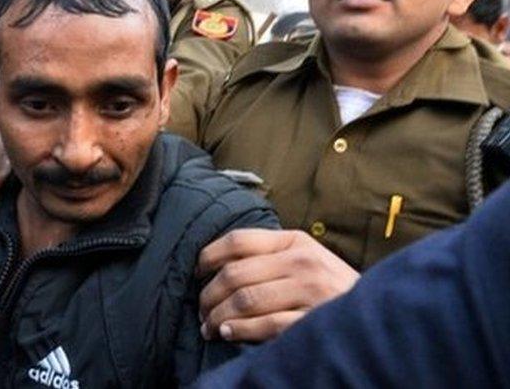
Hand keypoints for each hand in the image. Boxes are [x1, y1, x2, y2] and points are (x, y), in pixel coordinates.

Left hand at [196, 229, 358, 342]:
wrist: (379, 314)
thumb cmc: (330, 288)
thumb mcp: (304, 260)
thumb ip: (268, 257)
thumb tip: (215, 267)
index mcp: (295, 241)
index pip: (239, 241)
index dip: (208, 256)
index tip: (196, 273)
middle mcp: (303, 262)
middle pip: (235, 275)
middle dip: (209, 296)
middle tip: (201, 311)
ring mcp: (311, 291)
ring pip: (245, 300)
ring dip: (218, 316)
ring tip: (209, 327)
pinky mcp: (315, 320)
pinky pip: (266, 325)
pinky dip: (240, 331)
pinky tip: (228, 334)